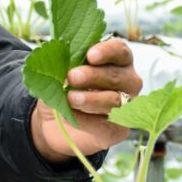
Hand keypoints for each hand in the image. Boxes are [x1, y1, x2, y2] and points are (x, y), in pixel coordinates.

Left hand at [31, 37, 142, 161]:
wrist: (55, 122)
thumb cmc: (63, 88)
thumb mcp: (60, 73)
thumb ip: (65, 66)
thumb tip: (60, 63)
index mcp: (116, 61)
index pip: (120, 51)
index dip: (107, 52)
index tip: (90, 55)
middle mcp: (127, 81)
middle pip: (116, 76)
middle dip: (94, 75)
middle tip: (72, 76)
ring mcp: (125, 106)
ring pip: (114, 100)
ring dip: (91, 99)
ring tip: (71, 98)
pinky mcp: (117, 129)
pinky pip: (107, 124)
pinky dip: (88, 119)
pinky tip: (72, 115)